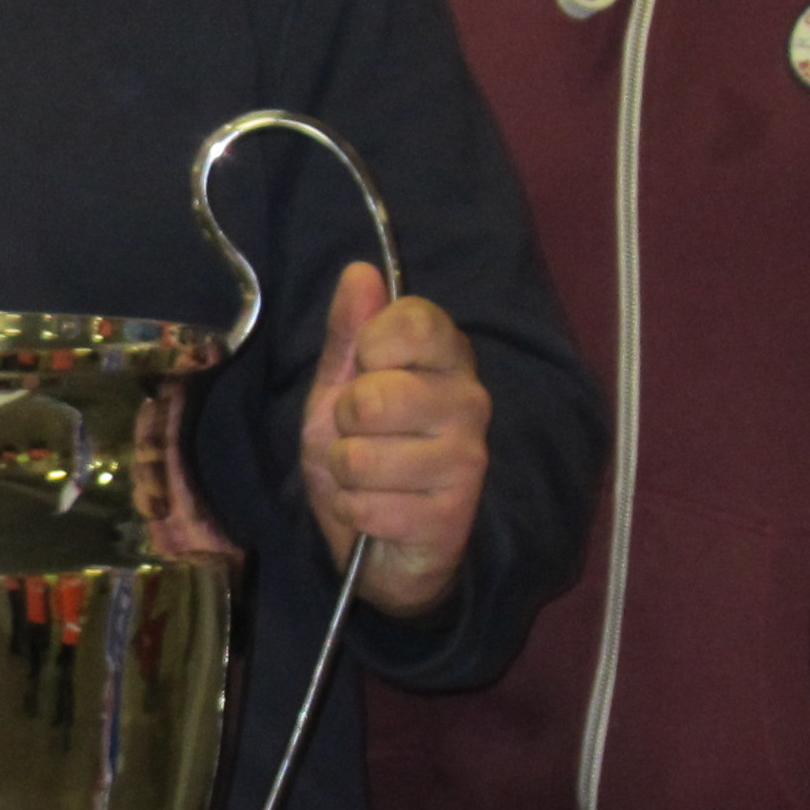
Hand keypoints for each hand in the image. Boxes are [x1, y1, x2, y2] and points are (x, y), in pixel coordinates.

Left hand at [302, 264, 489, 618]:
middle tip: (359, 435)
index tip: (366, 364)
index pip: (416, 320)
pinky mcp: (454, 515)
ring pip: (363, 457)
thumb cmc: (363, 450)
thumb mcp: (340, 386)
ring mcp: (467, 460)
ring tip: (367, 477)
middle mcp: (469, 402)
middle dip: (343, 423)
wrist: (379, 537)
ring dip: (346, 473)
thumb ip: (349, 332)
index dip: (371, 343)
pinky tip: (379, 511)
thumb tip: (360, 272)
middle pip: (374, 396)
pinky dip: (355, 512)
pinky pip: (367, 506)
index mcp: (446, 359)